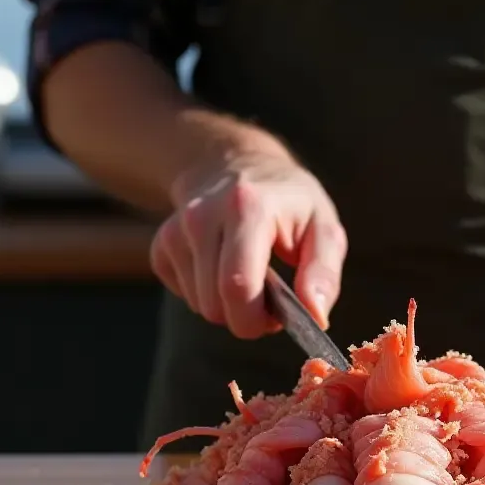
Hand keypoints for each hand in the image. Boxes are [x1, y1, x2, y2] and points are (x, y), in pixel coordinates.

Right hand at [150, 150, 346, 338]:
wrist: (237, 166)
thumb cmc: (289, 202)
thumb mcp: (324, 227)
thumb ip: (323, 273)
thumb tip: (317, 317)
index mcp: (247, 208)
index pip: (237, 286)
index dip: (256, 319)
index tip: (277, 318)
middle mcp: (202, 216)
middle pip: (214, 304)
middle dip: (245, 317)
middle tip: (269, 299)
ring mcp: (175, 230)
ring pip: (199, 305)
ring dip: (228, 305)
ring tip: (250, 277)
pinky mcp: (161, 245)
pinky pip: (184, 297)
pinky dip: (207, 295)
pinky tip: (223, 269)